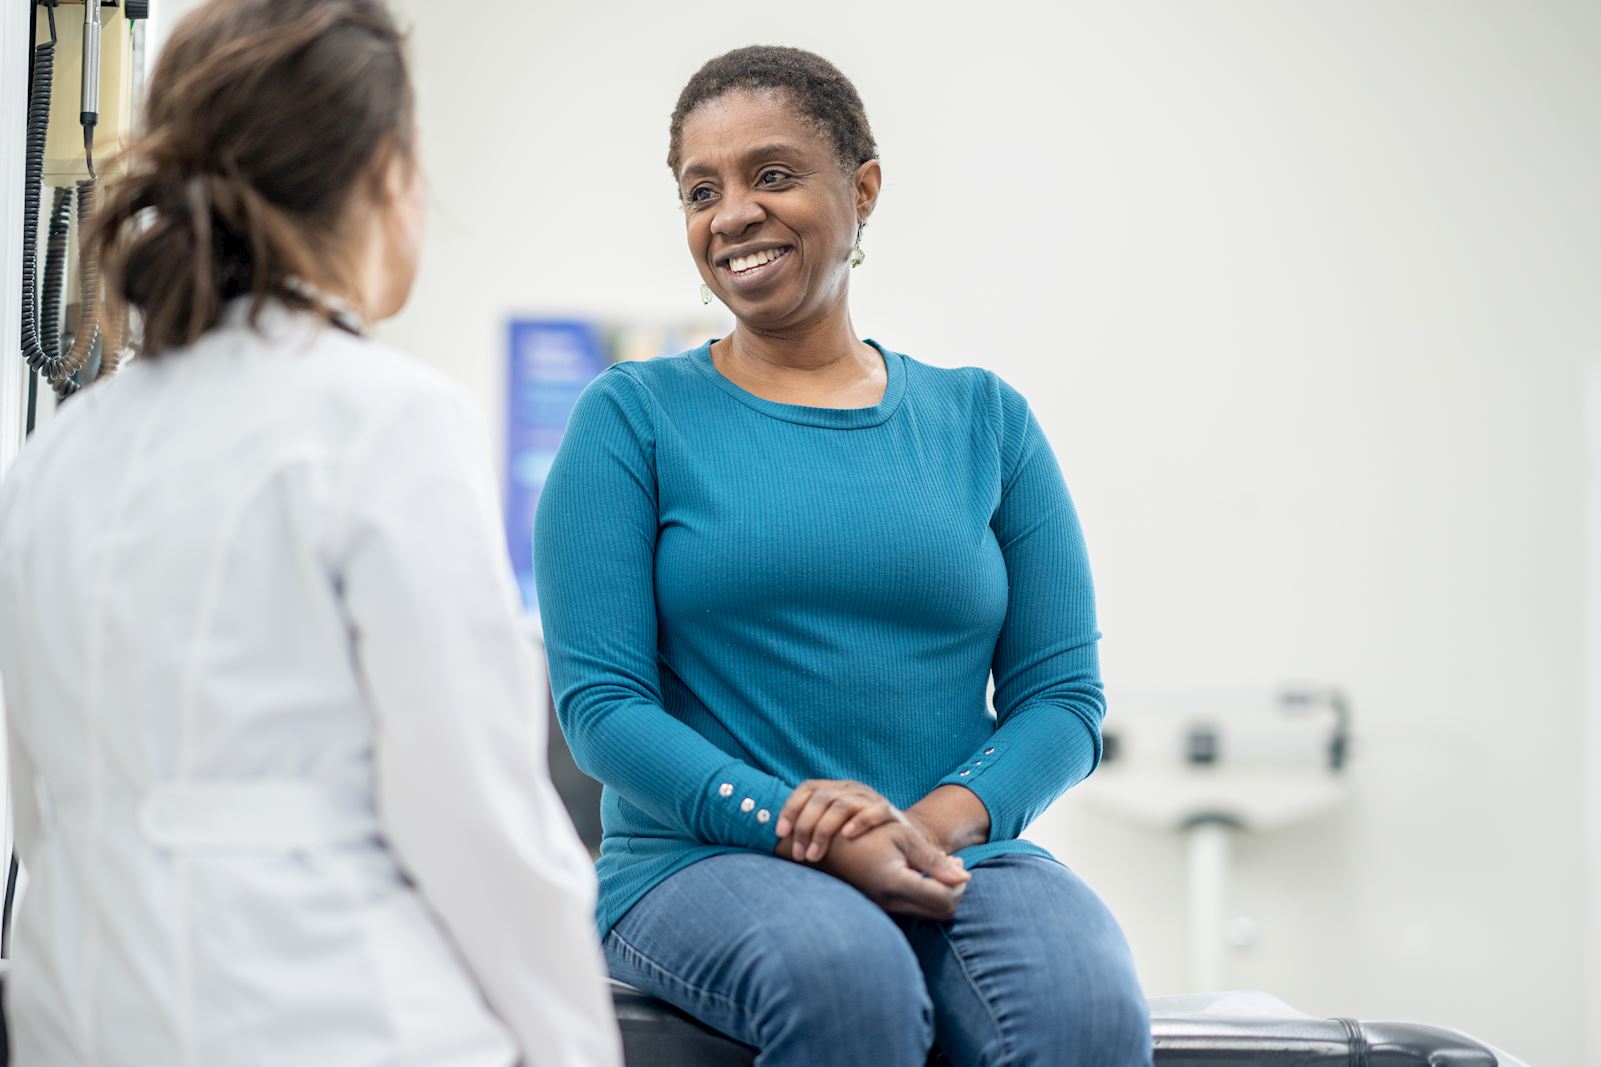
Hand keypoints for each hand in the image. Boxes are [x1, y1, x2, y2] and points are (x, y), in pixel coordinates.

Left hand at [776, 779, 902, 863]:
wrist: (904, 839)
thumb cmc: (860, 837)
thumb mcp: (836, 827)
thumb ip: (813, 828)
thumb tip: (776, 840)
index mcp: (835, 789)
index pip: (807, 788)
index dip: (790, 808)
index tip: (779, 832)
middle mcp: (851, 789)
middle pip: (821, 798)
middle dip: (804, 827)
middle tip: (798, 854)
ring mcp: (870, 798)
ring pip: (842, 804)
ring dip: (824, 831)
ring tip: (814, 855)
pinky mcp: (889, 811)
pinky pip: (874, 811)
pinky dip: (859, 822)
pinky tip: (847, 836)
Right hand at [815, 821, 970, 920]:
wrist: (824, 844)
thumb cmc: (863, 833)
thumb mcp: (901, 837)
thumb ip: (933, 860)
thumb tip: (965, 877)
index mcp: (896, 884)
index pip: (945, 899)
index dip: (958, 883)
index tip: (959, 862)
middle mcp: (890, 903)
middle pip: (941, 911)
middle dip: (954, 890)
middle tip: (956, 864)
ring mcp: (884, 907)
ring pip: (929, 911)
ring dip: (941, 890)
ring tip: (942, 864)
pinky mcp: (880, 906)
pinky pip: (914, 907)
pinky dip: (925, 892)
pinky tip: (923, 871)